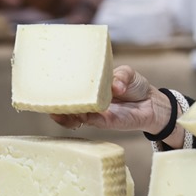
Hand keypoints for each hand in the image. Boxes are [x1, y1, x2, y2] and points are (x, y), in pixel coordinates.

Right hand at [50, 66, 183, 145]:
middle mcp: (89, 101)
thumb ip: (121, 76)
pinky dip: (81, 119)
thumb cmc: (135, 85)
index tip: (44, 86)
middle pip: (66, 104)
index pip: (70, 88)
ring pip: (73, 116)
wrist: (151, 103)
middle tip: (45, 101)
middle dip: (53, 104)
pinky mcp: (104, 122)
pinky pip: (88, 122)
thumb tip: (115, 87)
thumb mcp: (127, 73)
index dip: (56, 88)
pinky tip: (78, 116)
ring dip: (64, 114)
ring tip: (58, 110)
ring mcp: (94, 112)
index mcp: (91, 86)